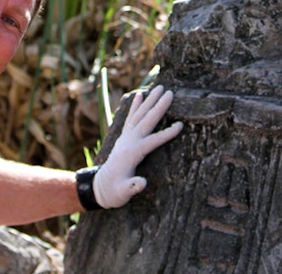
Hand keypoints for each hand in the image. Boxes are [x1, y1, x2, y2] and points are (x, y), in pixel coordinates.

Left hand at [94, 85, 183, 207]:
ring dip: (150, 101)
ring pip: (139, 114)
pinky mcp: (124, 136)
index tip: (180, 125)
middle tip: (170, 93)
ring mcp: (126, 137)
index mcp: (133, 153)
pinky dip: (136, 105)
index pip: (153, 140)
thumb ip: (132, 187)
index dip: (167, 134)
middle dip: (158, 106)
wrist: (100, 188)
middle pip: (146, 121)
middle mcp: (129, 141)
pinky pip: (131, 117)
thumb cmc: (115, 192)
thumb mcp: (124, 193)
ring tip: (160, 87)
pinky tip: (140, 94)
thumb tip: (142, 183)